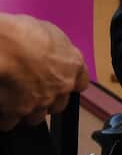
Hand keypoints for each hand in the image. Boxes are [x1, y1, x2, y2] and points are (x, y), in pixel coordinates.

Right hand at [0, 13, 88, 130]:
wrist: (0, 48)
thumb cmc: (21, 32)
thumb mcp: (47, 31)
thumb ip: (55, 49)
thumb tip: (50, 51)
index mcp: (72, 67)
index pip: (80, 83)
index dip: (69, 83)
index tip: (59, 82)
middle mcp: (60, 88)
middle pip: (58, 104)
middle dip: (46, 100)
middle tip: (30, 91)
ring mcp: (39, 103)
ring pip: (35, 117)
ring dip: (26, 111)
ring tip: (12, 102)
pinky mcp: (16, 113)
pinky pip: (10, 122)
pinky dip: (4, 118)